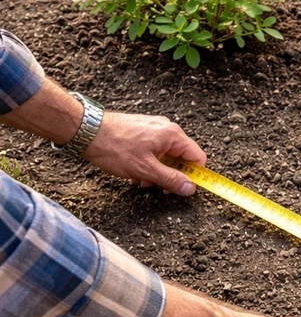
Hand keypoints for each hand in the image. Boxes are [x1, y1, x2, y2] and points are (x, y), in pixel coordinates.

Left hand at [84, 110, 206, 195]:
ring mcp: (154, 128)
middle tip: (157, 187)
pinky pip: (154, 150)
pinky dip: (148, 163)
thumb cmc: (113, 146)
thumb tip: (190, 188)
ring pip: (166, 155)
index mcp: (173, 135)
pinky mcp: (142, 130)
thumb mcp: (145, 169)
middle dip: (170, 175)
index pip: (197, 157)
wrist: (86, 130)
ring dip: (157, 171)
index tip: (185, 188)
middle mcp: (167, 129)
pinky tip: (134, 171)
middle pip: (181, 157)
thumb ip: (170, 179)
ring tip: (140, 179)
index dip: (194, 175)